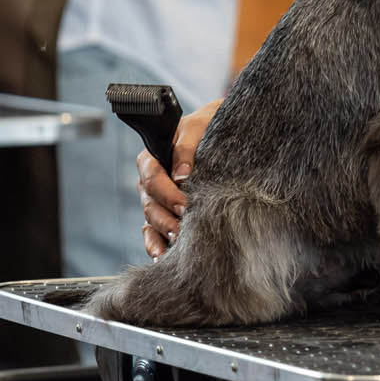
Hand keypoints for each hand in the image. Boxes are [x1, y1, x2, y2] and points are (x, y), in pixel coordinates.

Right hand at [138, 97, 219, 258]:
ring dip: (164, 232)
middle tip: (184, 227)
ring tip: (179, 242)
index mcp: (154, 157)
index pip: (150, 176)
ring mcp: (159, 200)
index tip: (185, 203)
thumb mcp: (201, 125)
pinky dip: (156, 245)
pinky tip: (164, 256)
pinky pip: (154, 233)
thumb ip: (187, 145)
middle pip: (150, 202)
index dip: (165, 191)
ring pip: (152, 219)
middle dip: (166, 216)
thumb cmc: (211, 124)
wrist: (229, 131)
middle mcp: (153, 181)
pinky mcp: (169, 214)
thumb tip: (181, 174)